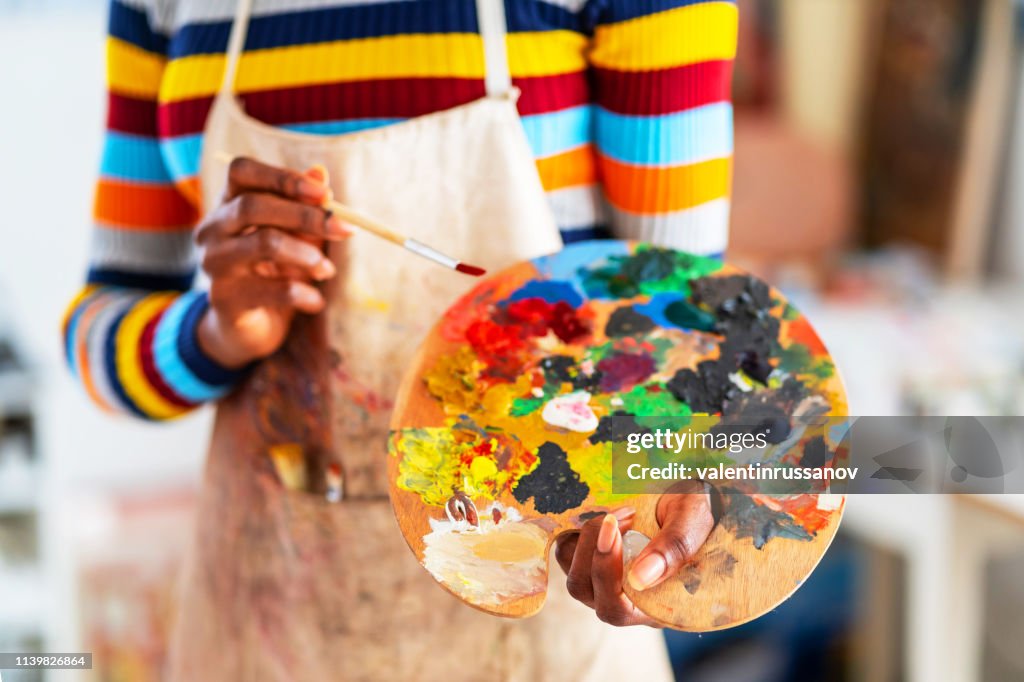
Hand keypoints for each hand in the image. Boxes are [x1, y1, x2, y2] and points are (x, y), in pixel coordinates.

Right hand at [195, 157, 349, 367]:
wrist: (245, 327)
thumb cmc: (272, 271)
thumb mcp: (291, 236)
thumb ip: (303, 206)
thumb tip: (320, 173)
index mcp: (227, 205)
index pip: (241, 171)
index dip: (282, 177)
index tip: (325, 193)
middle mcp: (213, 230)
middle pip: (253, 206)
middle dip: (306, 215)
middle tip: (344, 229)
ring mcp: (214, 264)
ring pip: (265, 243)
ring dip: (308, 255)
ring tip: (328, 270)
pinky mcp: (225, 298)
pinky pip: (274, 289)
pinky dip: (304, 294)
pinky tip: (316, 301)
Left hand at [554, 481, 714, 625]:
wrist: (693, 493)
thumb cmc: (699, 508)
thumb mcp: (694, 519)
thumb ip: (674, 546)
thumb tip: (640, 578)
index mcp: (658, 604)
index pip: (617, 609)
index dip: (607, 573)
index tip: (615, 527)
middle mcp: (629, 600)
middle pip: (586, 592)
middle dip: (593, 550)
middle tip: (616, 517)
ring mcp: (607, 583)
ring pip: (573, 574)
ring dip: (586, 540)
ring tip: (619, 516)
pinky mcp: (591, 561)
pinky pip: (568, 555)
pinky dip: (578, 534)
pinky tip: (608, 518)